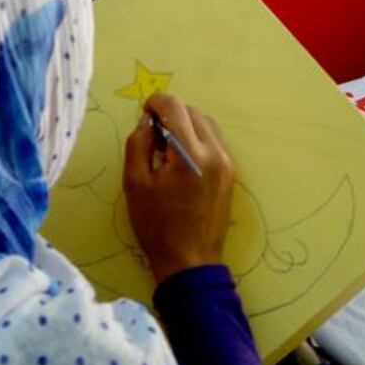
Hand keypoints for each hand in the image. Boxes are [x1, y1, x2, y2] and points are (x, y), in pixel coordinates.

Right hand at [123, 93, 234, 283]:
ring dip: (185, 125)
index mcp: (190, 155)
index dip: (155, 102)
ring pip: (205, 123)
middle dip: (170, 114)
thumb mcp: (134, 183)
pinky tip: (183, 160)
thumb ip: (138, 143)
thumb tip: (148, 121)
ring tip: (168, 148)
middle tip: (153, 137)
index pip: (174, 107)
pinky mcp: (230, 173)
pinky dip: (197, 138)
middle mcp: (214, 153)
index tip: (144, 114)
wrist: (190, 262)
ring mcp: (227, 163)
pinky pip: (214, 140)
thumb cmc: (157, 226)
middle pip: (191, 111)